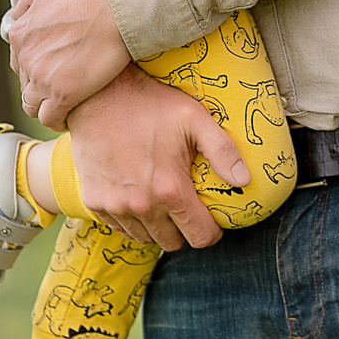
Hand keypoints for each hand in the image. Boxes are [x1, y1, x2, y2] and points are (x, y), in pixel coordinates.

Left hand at [9, 0, 132, 128]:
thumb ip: (28, 0)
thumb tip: (17, 16)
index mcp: (21, 34)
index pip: (19, 61)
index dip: (37, 66)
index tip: (55, 67)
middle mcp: (25, 57)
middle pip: (25, 84)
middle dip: (40, 87)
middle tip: (63, 86)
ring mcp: (42, 77)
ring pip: (33, 105)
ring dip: (46, 106)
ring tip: (66, 104)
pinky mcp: (63, 93)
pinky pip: (50, 118)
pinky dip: (58, 120)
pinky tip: (71, 116)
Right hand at [61, 64, 250, 249]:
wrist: (98, 95)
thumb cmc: (150, 104)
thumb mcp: (194, 118)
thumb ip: (222, 151)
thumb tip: (245, 180)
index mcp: (170, 190)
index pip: (200, 236)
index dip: (211, 230)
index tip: (212, 218)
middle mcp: (141, 206)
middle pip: (172, 242)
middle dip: (183, 228)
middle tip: (185, 203)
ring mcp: (114, 206)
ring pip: (144, 238)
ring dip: (156, 225)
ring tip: (160, 198)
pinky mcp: (93, 201)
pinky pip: (119, 227)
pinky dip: (130, 219)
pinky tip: (136, 194)